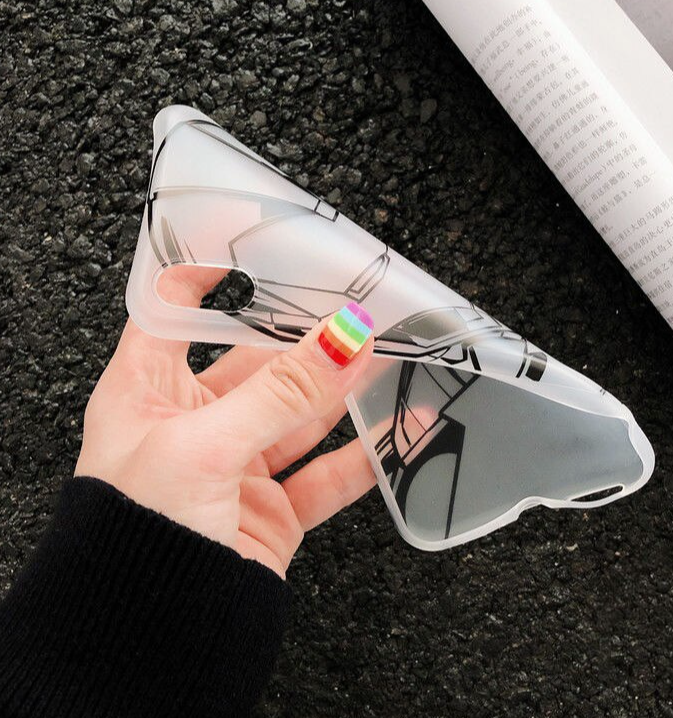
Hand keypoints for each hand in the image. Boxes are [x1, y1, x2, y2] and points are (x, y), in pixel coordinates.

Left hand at [75, 266, 375, 577]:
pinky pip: (324, 475)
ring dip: (340, 393)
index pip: (173, 315)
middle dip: (302, 341)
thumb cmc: (132, 536)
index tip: (250, 253)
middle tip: (350, 313)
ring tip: (382, 360)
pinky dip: (362, 457)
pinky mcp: (271, 508)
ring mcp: (235, 466)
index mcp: (146, 393)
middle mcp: (191, 424)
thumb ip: (279, 394)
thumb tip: (341, 339)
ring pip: (298, 417)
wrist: (150, 638)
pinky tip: (394, 432)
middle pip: (254, 364)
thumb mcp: (203, 446)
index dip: (206, 280)